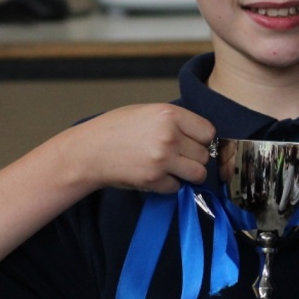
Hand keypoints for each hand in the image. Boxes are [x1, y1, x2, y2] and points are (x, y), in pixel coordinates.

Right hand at [65, 103, 214, 194]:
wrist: (89, 151)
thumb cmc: (116, 128)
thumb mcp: (149, 111)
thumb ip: (176, 121)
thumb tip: (201, 135)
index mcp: (170, 115)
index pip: (208, 131)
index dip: (202, 139)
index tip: (194, 142)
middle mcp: (169, 136)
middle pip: (204, 154)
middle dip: (194, 157)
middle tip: (179, 156)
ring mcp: (162, 160)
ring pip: (198, 173)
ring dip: (188, 174)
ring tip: (173, 168)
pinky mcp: (153, 180)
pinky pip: (177, 187)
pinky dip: (170, 184)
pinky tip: (156, 175)